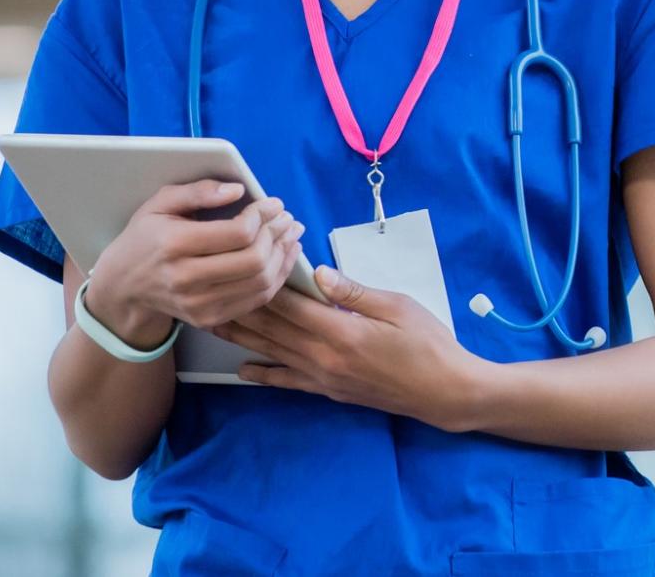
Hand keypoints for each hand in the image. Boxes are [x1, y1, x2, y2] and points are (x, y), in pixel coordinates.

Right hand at [83, 180, 305, 347]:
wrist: (123, 287)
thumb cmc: (145, 238)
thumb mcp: (160, 204)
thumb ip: (198, 192)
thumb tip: (238, 189)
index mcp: (174, 245)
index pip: (237, 233)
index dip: (263, 216)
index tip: (274, 204)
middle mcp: (186, 279)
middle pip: (254, 260)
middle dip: (278, 235)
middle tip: (287, 219)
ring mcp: (198, 304)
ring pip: (261, 282)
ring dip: (284, 256)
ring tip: (291, 235)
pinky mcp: (209, 318)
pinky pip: (256, 300)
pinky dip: (277, 278)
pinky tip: (282, 258)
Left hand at [212, 267, 482, 430]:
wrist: (442, 391)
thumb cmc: (427, 343)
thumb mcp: (398, 307)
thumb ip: (355, 292)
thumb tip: (318, 274)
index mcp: (341, 332)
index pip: (291, 305)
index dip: (266, 283)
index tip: (246, 263)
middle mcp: (323, 358)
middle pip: (272, 330)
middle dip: (241, 307)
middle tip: (211, 290)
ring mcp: (322, 377)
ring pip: (271, 354)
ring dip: (242, 337)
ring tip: (213, 321)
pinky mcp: (327, 390)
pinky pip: (287, 382)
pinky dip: (263, 375)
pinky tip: (242, 370)